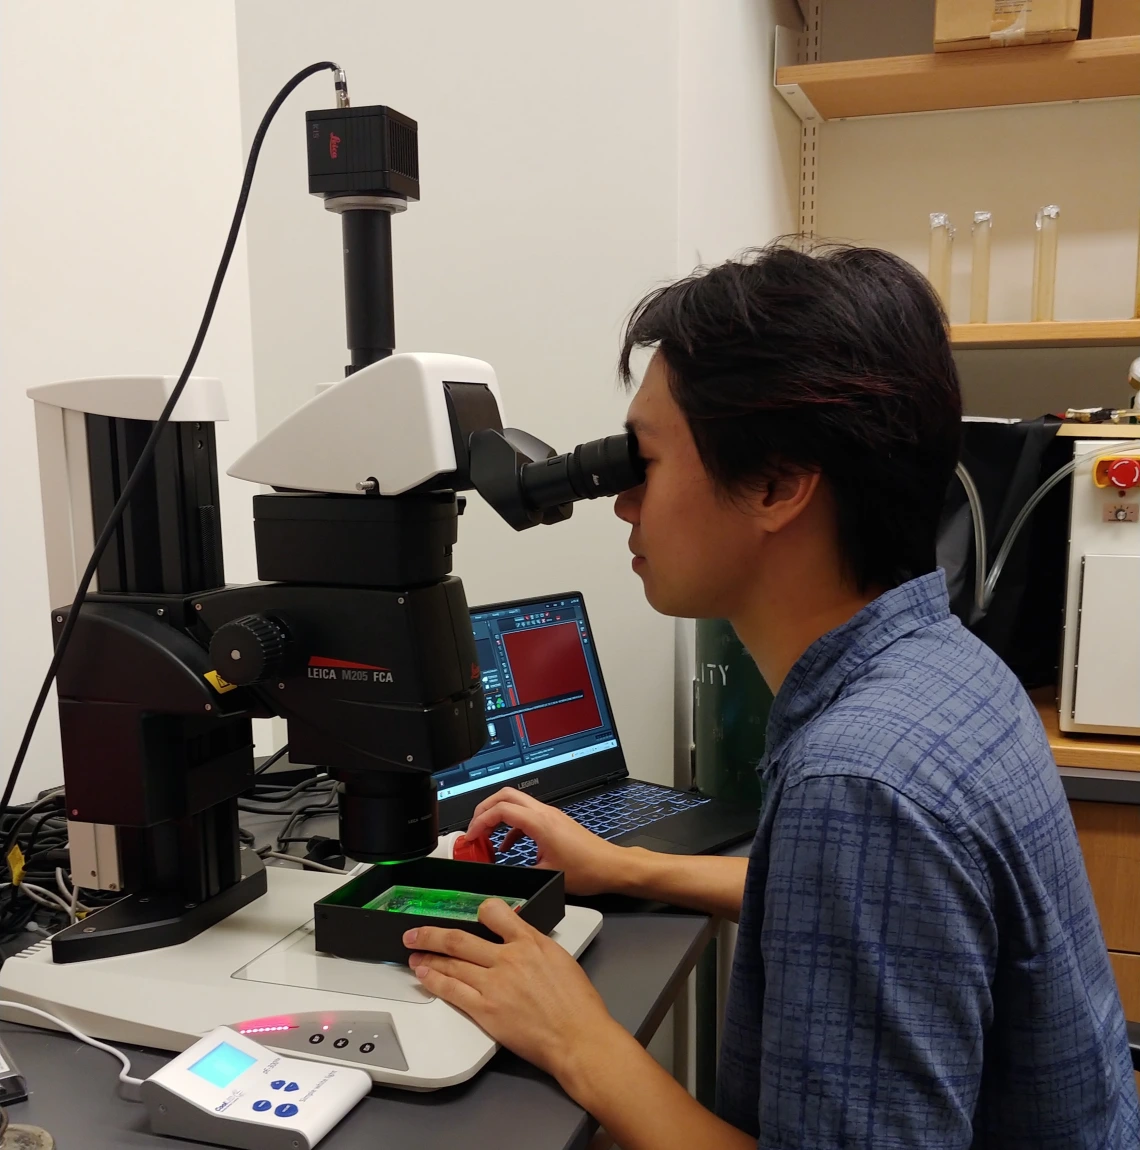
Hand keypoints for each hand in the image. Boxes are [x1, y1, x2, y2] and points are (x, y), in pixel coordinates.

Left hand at [404, 898, 618, 1081]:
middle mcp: (508, 958)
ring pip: (452, 963)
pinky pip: (453, 991)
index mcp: (529, 942)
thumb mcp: (560, 958)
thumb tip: (518, 935)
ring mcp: (494, 984)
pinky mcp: (486, 1010)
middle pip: (460, 940)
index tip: (470, 914)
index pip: (495, 912)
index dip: (479, 911)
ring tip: (414, 954)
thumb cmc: (575, 1003)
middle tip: (415, 933)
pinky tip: (425, 976)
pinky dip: (435, 981)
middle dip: (432, 935)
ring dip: (428, 957)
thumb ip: (534, 944)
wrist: (577, 1036)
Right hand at [465, 787, 626, 894]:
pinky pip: (526, 816)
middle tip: (473, 828)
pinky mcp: (554, 822)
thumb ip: (519, 872)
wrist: (611, 867)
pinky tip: (508, 847)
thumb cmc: (588, 870)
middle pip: (505, 795)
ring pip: (516, 803)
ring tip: (486, 837)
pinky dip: (511, 827)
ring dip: (498, 816)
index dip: (480, 821)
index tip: (471, 837)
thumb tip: (501, 875)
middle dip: (484, 809)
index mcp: (540, 822)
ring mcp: (550, 816)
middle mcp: (544, 813)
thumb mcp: (547, 875)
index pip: (500, 810)